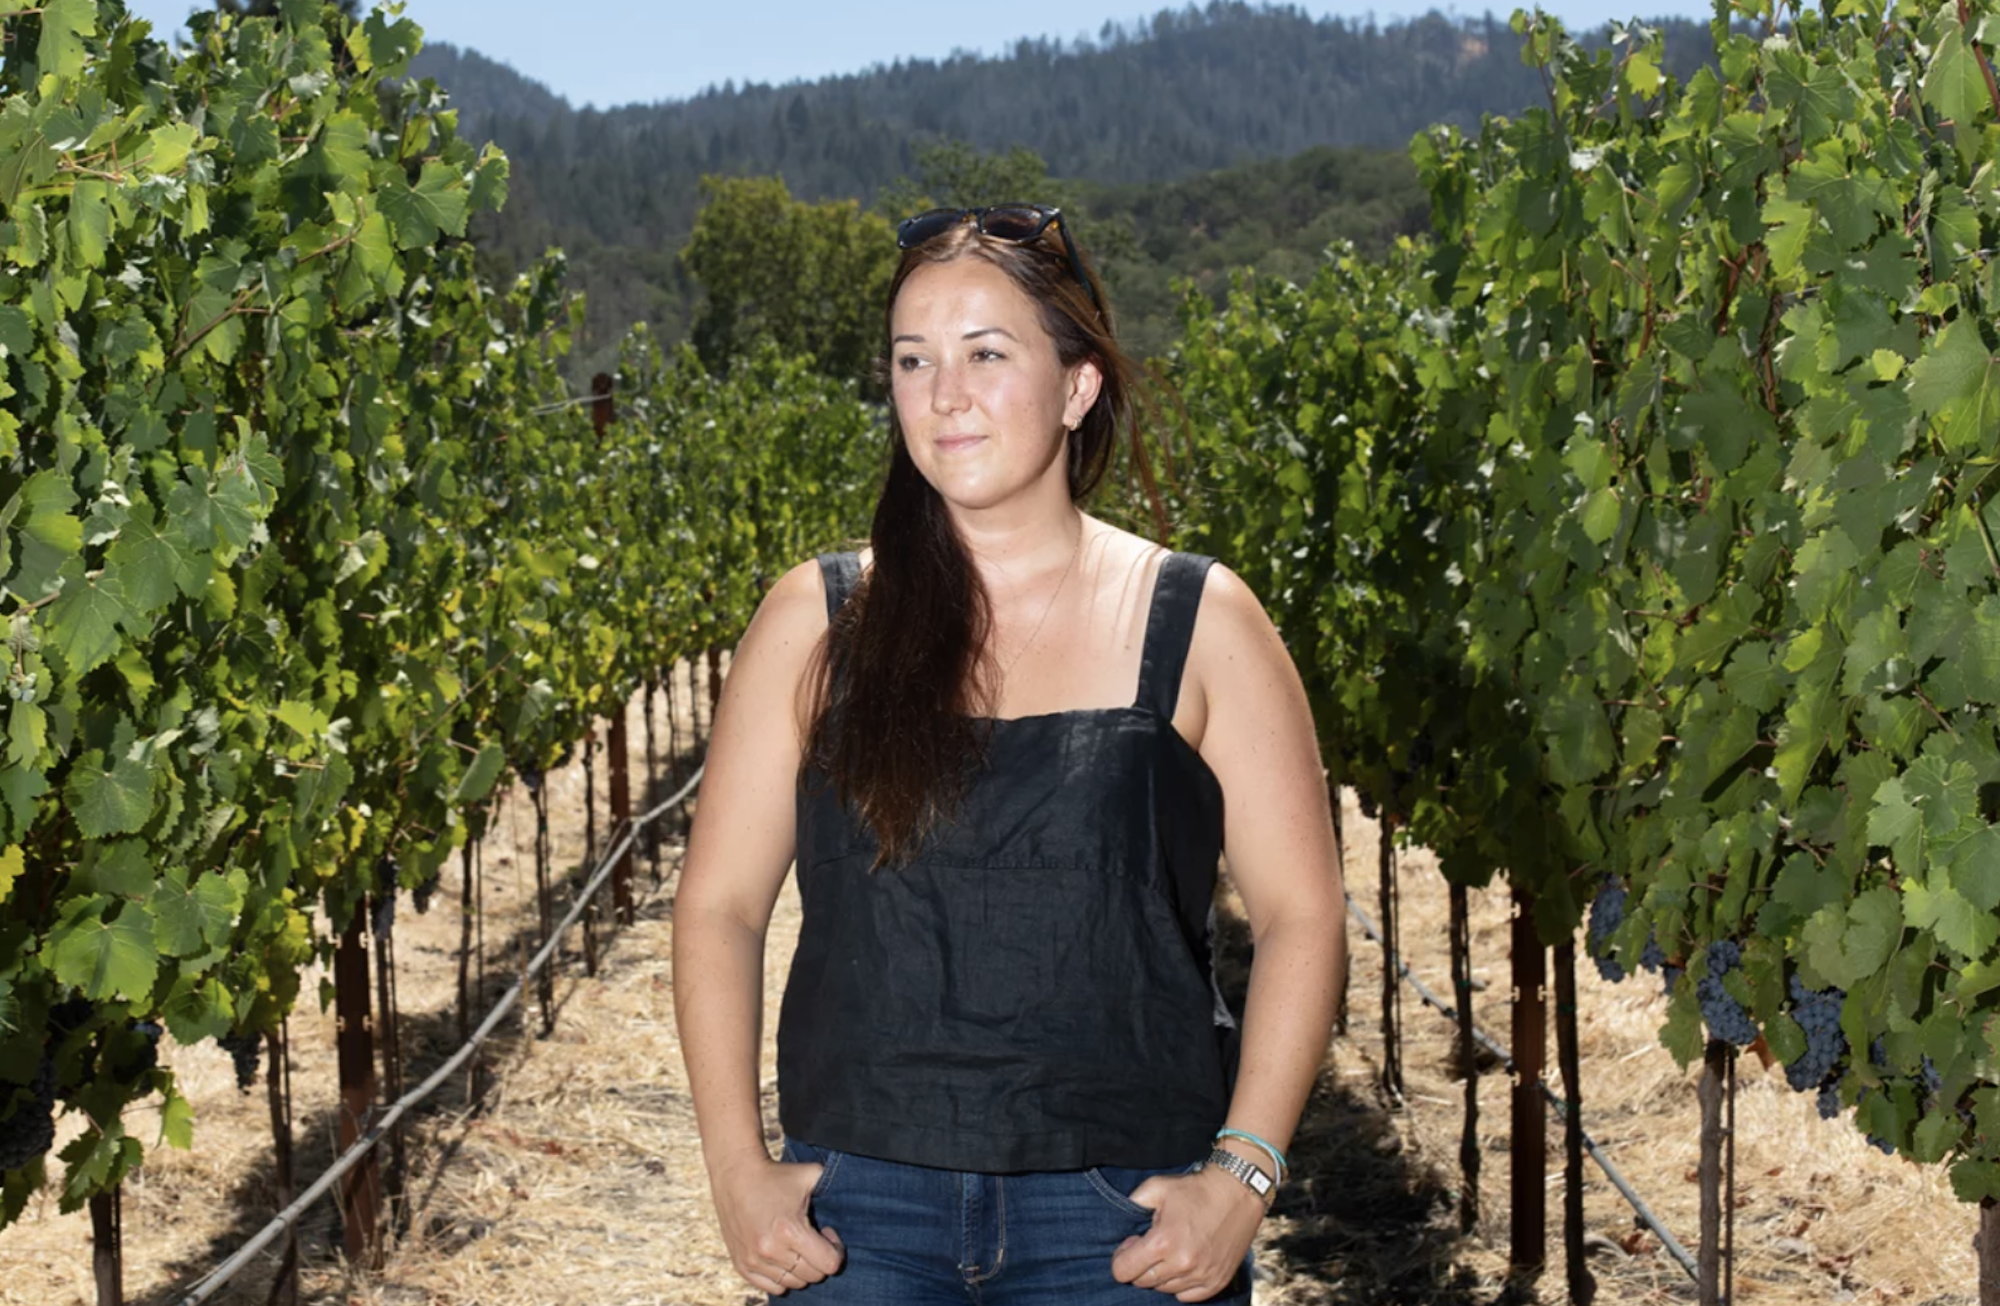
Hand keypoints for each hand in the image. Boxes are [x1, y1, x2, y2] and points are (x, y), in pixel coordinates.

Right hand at [710, 1148, 845, 1294]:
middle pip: (812, 1276)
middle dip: (819, 1259)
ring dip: (801, 1269)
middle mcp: (770, 1250)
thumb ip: (835, 1185)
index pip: (828, 1264)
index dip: (835, 1250)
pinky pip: (772, 1288)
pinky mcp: (741, 1265)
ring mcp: (754, 1260)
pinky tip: (783, 1257)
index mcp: (789, 1230)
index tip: (827, 1233)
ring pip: (793, 1284)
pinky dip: (782, 1278)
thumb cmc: (777, 1174)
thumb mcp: (811, 1174)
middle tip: (814, 1239)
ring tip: (798, 1247)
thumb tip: (859, 1192)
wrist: (736, 1173)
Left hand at [1109, 1164, 1262, 1300]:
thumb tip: (1121, 1225)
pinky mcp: (1217, 1281)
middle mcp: (1181, 1264)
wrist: (1238, 1192)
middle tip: (1151, 1245)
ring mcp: (1201, 1276)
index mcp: (1162, 1242)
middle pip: (1143, 1282)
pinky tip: (1184, 1264)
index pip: (1123, 1271)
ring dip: (1161, 1274)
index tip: (1132, 1244)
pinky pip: (1186, 1296)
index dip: (1122, 1257)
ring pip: (1164, 1289)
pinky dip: (1181, 1284)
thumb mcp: (1156, 1187)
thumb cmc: (1195, 1189)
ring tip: (1170, 1251)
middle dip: (1140, 1265)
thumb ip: (1132, 1205)